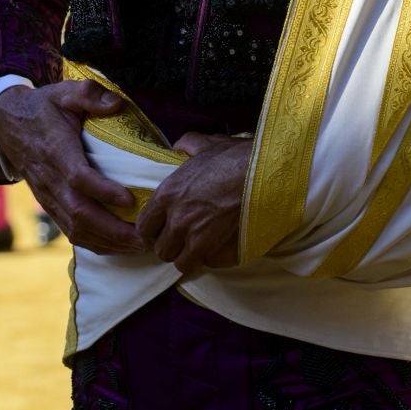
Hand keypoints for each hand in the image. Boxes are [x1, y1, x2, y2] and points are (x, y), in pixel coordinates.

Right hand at [0, 81, 144, 255]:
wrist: (7, 125)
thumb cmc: (43, 108)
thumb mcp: (64, 92)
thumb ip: (88, 94)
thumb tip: (116, 103)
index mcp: (56, 151)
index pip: (79, 177)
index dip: (104, 191)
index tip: (131, 199)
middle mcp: (51, 180)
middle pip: (80, 213)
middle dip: (114, 229)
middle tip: (145, 235)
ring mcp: (49, 197)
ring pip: (76, 229)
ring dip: (108, 241)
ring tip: (139, 244)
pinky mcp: (50, 205)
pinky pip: (71, 232)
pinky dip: (96, 244)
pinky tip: (119, 246)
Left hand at [135, 133, 253, 276]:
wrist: (266, 175)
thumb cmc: (236, 158)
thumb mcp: (206, 145)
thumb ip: (186, 145)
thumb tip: (179, 147)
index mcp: (168, 196)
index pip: (144, 227)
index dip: (153, 228)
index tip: (162, 226)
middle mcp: (178, 222)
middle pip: (161, 250)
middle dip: (171, 244)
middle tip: (183, 236)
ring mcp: (198, 240)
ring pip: (181, 263)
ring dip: (189, 256)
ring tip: (200, 246)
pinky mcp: (219, 253)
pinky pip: (207, 265)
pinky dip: (211, 259)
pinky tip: (218, 247)